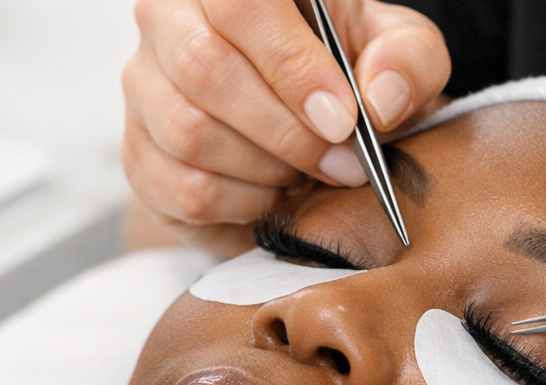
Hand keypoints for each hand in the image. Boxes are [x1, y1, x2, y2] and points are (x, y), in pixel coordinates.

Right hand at [122, 0, 449, 254]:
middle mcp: (170, 19)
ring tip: (307, 176)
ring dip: (266, 170)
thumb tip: (380, 98)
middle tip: (340, 163)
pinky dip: (242, 204)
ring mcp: (144, 87)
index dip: (293, 66)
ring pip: (188, 132)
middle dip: (286, 132)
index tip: (342, 119)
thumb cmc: (346, 78)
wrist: (305, 139)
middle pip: (205, 69)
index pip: (241, 3)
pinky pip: (181, 187)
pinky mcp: (138, 153)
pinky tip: (272, 196)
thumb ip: (407, 61)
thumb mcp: (396, 56)